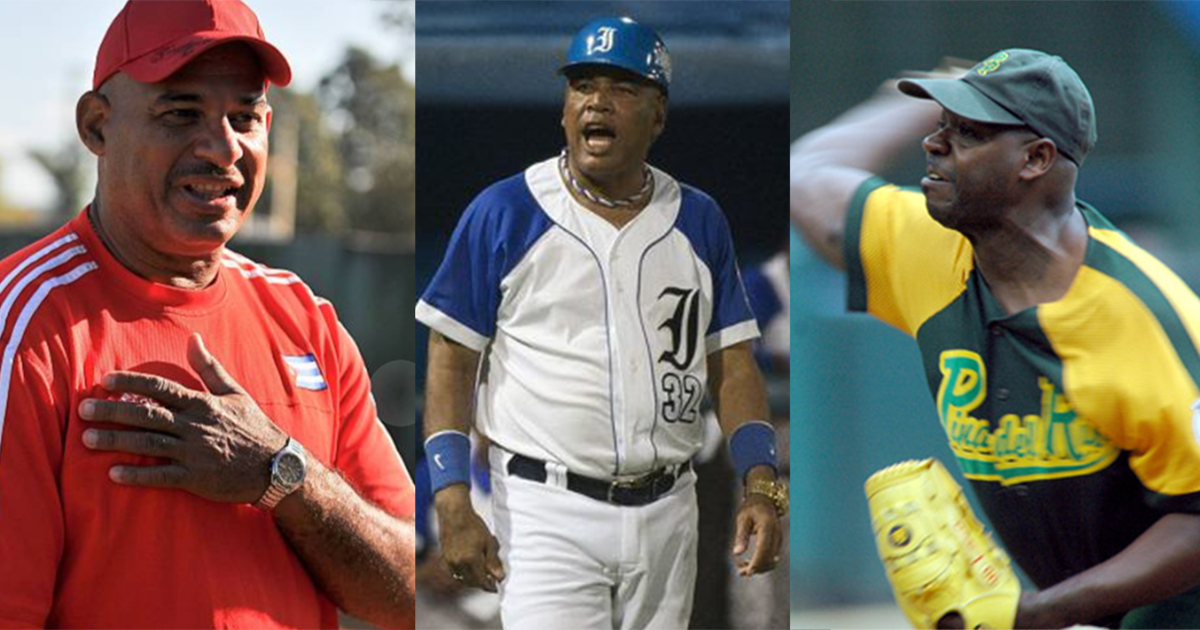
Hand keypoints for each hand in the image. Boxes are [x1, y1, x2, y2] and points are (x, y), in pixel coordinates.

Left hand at [79, 333, 288, 502]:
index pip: (161, 389)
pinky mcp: (196, 479)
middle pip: (147, 415)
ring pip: (148, 444)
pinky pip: (161, 477)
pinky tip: (113, 474)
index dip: (132, 384)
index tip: (106, 381)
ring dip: (116, 441)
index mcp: (202, 404)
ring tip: (87, 438)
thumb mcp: (235, 393)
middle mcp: (195, 426)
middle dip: (113, 411)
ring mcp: (195, 453)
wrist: (277, 467)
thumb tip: (193, 339)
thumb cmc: (254, 428)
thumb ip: (209, 368)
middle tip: (83, 410)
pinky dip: (137, 475)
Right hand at [435, 485, 504, 591]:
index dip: (490, 586)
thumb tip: (500, 578)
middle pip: (472, 582)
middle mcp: (459, 564)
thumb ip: (494, 562)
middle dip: (482, 584)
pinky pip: (454, 573)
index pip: (482, 581)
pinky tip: (470, 570)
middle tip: (491, 582)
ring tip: (481, 576)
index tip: (496, 587)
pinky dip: (463, 575)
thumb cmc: (474, 525)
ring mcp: (450, 562)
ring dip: (472, 580)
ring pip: (462, 579)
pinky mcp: (444, 558)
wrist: (454, 514)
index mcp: (471, 560)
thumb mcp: (489, 542)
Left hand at [732, 475, 782, 575]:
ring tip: (741, 569)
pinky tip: (749, 564)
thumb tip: (737, 553)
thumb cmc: (751, 508)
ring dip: (758, 568)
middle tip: (740, 572)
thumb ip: (741, 536)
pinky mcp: (776, 544)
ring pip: (771, 561)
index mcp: (768, 527)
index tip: (747, 572)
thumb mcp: (743, 519)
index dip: (756, 562)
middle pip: (769, 558)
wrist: (764, 501)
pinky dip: (761, 564)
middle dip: (756, 568)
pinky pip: (771, 558)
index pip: (764, 549)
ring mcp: (778, 540)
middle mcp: (776, 535)